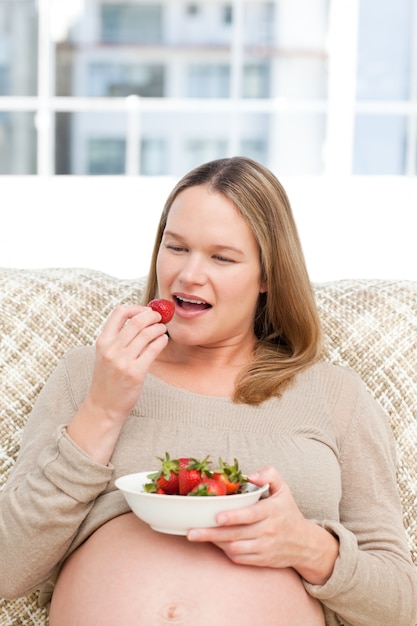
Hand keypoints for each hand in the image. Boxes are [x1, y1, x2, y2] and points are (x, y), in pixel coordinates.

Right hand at [67, 305, 168, 463]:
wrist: (103, 407)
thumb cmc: (107, 380)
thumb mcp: (105, 355)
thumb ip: (117, 338)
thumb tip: (140, 319)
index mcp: (102, 341)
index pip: (119, 312)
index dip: (136, 308)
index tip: (145, 311)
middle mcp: (111, 349)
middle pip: (137, 321)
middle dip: (153, 316)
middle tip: (160, 318)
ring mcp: (123, 361)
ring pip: (147, 333)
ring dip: (159, 328)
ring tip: (162, 330)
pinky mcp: (135, 372)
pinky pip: (153, 349)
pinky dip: (161, 341)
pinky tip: (162, 341)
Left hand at [187, 465, 338, 584]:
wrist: (304, 543)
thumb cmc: (288, 512)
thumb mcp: (283, 489)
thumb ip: (270, 475)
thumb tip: (251, 475)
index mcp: (272, 511)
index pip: (250, 515)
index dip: (233, 517)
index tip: (217, 517)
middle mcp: (268, 531)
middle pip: (236, 534)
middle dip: (212, 533)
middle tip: (192, 532)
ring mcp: (264, 547)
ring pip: (235, 548)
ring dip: (216, 542)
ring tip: (198, 534)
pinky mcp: (261, 560)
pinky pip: (239, 558)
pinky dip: (225, 551)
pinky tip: (215, 542)